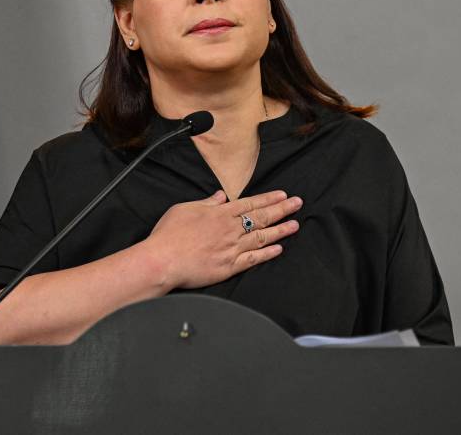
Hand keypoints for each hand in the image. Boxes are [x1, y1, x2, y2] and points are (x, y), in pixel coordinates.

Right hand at [142, 190, 302, 289]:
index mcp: (219, 213)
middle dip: (281, 209)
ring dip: (280, 230)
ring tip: (295, 225)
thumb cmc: (169, 234)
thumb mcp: (185, 209)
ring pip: (261, 237)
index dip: (268, 199)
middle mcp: (229, 229)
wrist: (162, 260)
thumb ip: (207, 203)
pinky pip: (253, 259)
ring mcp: (231, 248)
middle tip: (298, 204)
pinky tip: (278, 249)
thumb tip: (221, 196)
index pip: (249, 203)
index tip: (283, 195)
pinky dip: (267, 253)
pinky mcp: (229, 267)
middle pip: (261, 217)